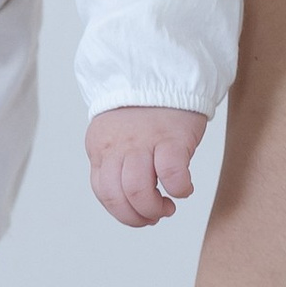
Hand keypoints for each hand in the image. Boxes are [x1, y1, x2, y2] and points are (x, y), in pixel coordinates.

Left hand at [87, 104, 209, 227]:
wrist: (164, 70)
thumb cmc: (144, 108)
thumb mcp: (117, 134)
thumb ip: (117, 161)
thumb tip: (131, 200)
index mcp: (101, 146)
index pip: (103, 192)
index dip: (122, 212)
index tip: (140, 215)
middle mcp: (117, 146)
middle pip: (118, 196)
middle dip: (137, 216)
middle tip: (155, 215)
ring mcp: (143, 141)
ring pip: (138, 191)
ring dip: (153, 208)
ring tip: (167, 206)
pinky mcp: (171, 138)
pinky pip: (171, 175)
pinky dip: (178, 189)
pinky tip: (184, 188)